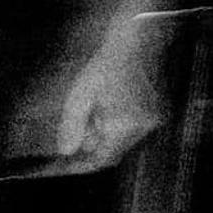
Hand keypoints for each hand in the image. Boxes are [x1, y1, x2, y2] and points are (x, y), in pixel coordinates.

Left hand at [9, 21, 167, 174]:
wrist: (133, 45)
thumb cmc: (104, 67)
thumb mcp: (80, 96)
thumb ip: (72, 125)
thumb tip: (65, 152)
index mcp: (125, 125)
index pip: (103, 159)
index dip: (82, 165)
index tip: (62, 167)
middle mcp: (142, 127)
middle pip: (111, 153)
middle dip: (87, 151)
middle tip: (65, 145)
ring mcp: (149, 121)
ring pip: (118, 143)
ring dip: (98, 139)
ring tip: (85, 120)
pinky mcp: (151, 114)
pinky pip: (126, 132)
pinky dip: (109, 129)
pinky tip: (100, 112)